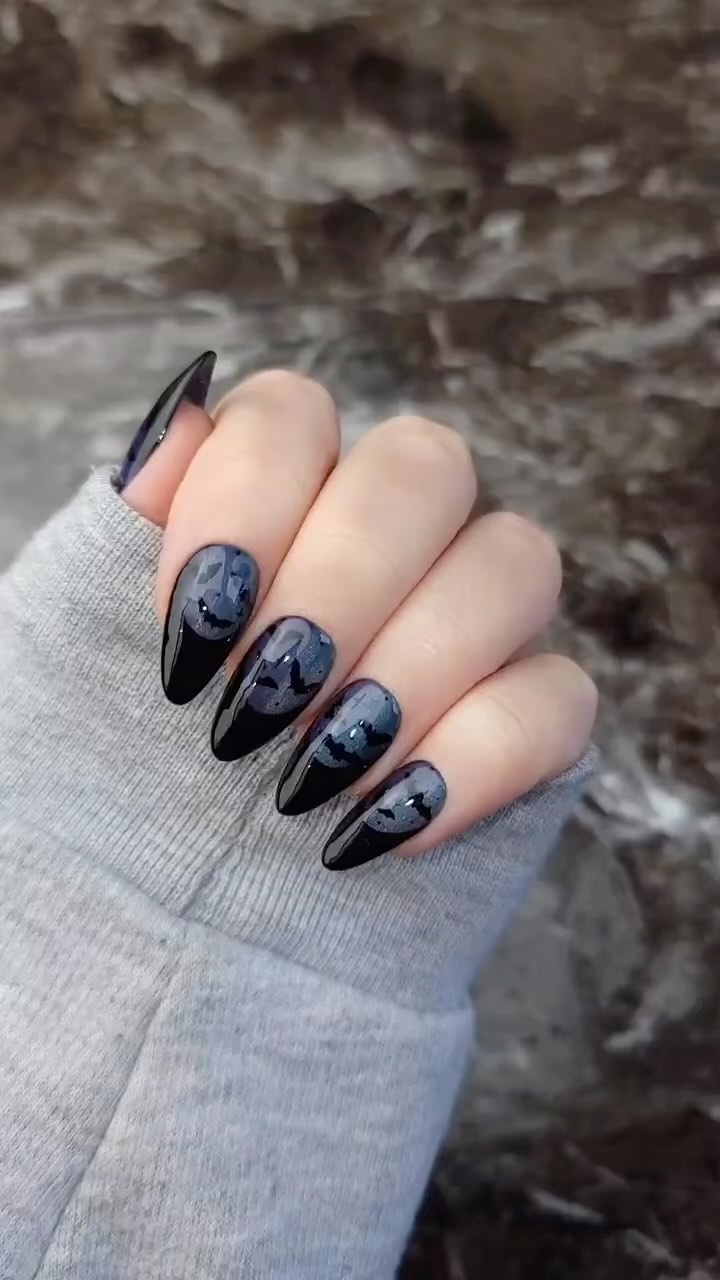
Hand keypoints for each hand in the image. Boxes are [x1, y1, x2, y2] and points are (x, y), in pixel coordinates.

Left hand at [119, 357, 596, 870]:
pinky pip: (559, 700)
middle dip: (344, 578)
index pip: (294, 415)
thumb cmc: (101, 780)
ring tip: (318, 768)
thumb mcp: (71, 659)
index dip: (247, 499)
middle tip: (265, 695)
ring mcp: (465, 626)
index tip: (189, 626)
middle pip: (427, 467)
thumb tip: (173, 429)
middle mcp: (382, 540)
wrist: (160, 929)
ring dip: (415, 662)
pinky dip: (479, 757)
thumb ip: (113, 537)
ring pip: (516, 562)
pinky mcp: (523, 725)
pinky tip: (386, 821)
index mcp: (270, 499)